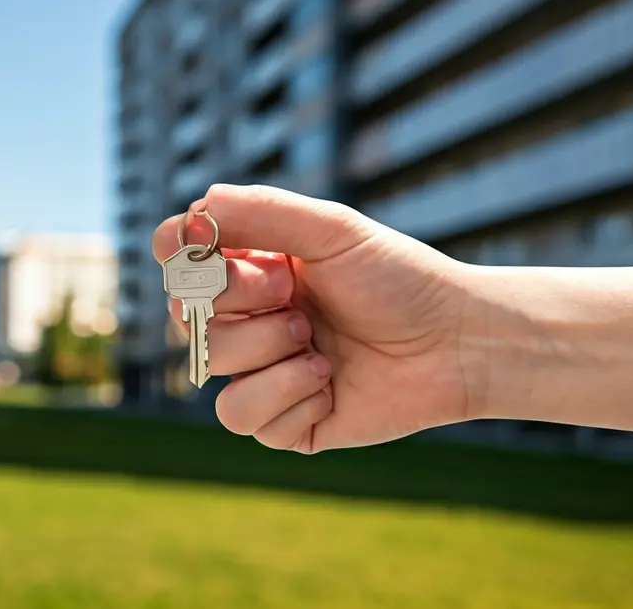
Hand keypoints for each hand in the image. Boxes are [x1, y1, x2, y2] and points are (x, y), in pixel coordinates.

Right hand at [152, 184, 477, 452]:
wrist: (455, 344)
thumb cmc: (399, 279)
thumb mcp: (332, 230)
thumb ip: (262, 212)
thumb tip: (195, 210)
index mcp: (253, 266)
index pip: (177, 258)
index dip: (188, 258)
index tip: (224, 251)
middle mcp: (250, 318)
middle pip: (185, 314)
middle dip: (242, 303)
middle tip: (296, 298)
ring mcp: (263, 370)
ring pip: (209, 367)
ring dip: (266, 352)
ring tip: (318, 346)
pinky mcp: (284, 422)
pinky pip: (244, 417)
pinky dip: (288, 397)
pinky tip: (329, 384)